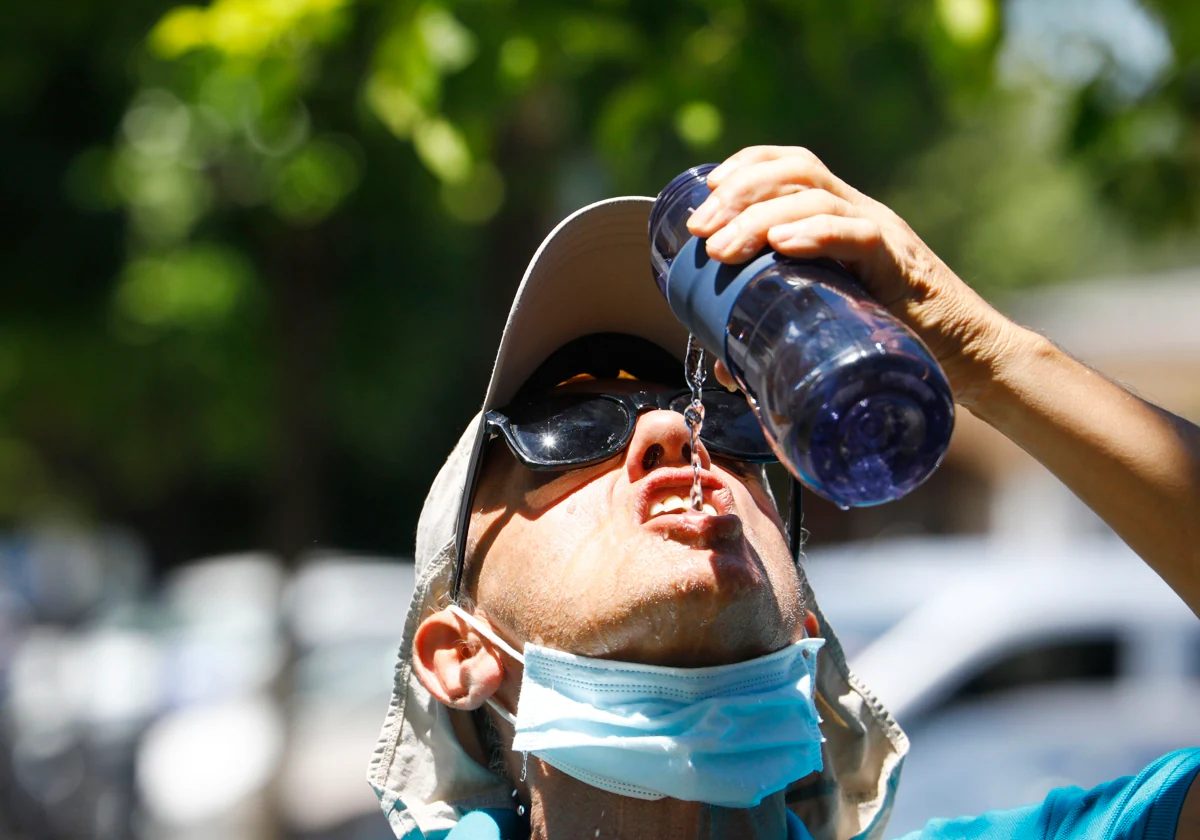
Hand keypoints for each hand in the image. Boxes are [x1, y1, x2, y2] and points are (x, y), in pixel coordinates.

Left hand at [686, 145, 1020, 407]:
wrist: (967, 361)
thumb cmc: (894, 343)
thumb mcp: (824, 326)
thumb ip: (776, 336)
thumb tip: (725, 367)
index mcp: (839, 218)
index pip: (790, 164)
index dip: (744, 167)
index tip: (705, 193)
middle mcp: (859, 213)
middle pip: (794, 170)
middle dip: (736, 192)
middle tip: (700, 230)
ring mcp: (881, 233)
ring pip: (815, 197)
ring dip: (759, 217)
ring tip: (723, 249)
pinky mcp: (900, 265)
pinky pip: (858, 235)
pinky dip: (816, 234)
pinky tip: (782, 244)